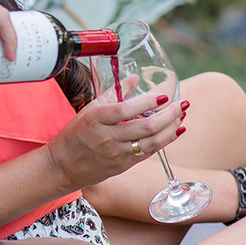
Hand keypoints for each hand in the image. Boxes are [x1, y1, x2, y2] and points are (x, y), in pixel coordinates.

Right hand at [45, 93, 184, 190]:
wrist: (63, 166)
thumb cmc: (74, 135)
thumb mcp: (89, 110)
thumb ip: (113, 94)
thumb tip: (134, 78)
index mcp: (96, 119)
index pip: (125, 109)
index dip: (147, 103)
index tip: (163, 95)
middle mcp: (107, 137)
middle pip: (145, 127)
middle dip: (169, 115)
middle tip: (182, 104)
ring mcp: (117, 154)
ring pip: (152, 142)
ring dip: (171, 129)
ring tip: (181, 116)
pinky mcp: (123, 165)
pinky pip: (149, 152)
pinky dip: (165, 141)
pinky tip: (174, 131)